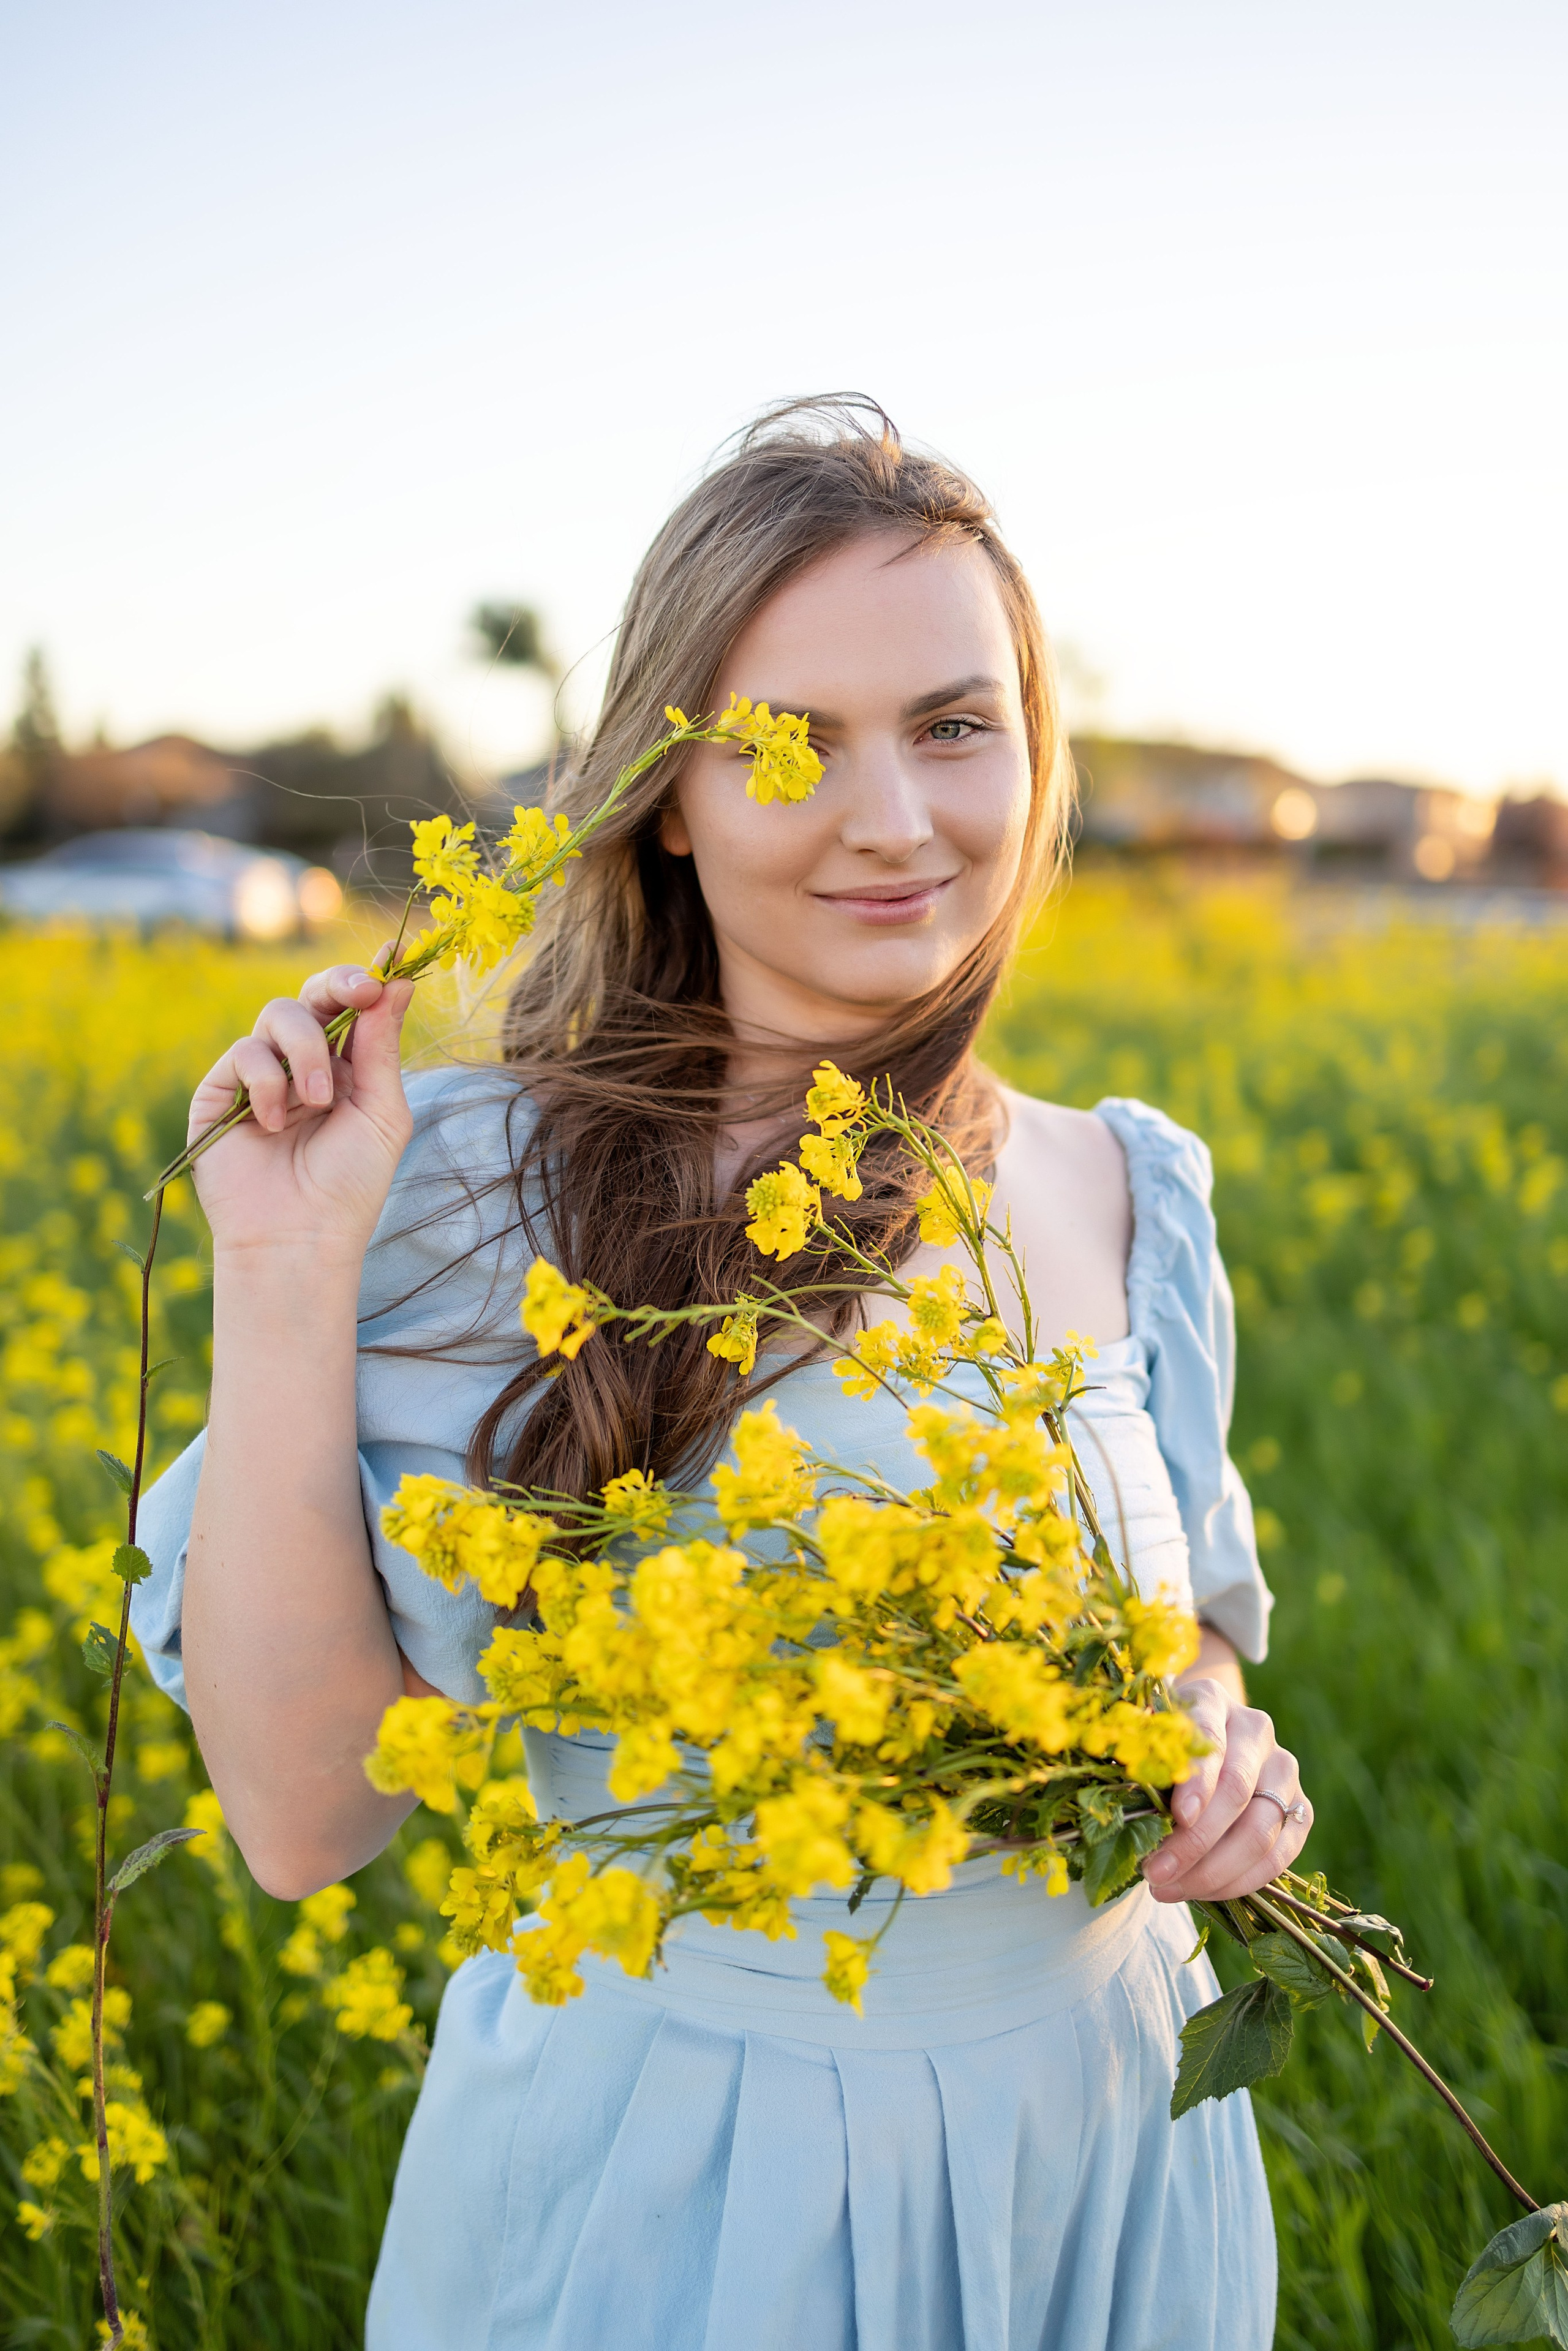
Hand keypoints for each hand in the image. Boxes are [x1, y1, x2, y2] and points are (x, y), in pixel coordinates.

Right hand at [187, 956, 413, 1261]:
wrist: (301, 1236)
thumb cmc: (350, 1185)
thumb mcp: (381, 1112)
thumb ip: (382, 1046)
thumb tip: (397, 982)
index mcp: (345, 1068)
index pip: (351, 1009)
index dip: (367, 980)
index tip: (388, 964)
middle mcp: (301, 1065)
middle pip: (313, 995)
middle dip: (339, 986)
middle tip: (361, 993)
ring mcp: (259, 1076)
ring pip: (279, 1014)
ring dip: (307, 1051)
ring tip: (319, 1101)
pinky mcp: (220, 1092)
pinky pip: (244, 1052)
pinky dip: (267, 1082)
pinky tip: (275, 1124)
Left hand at [1140, 1675, 1311, 1904]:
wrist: (1201, 1740)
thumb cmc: (1159, 1744)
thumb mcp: (1143, 1740)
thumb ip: (1140, 1766)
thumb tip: (1125, 1815)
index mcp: (1212, 1700)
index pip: (1210, 1739)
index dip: (1197, 1781)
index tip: (1178, 1815)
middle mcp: (1255, 1729)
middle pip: (1237, 1789)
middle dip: (1195, 1840)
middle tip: (1155, 1872)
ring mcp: (1283, 1768)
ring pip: (1261, 1828)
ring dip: (1214, 1869)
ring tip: (1168, 1889)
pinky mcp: (1299, 1808)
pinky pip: (1280, 1854)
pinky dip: (1240, 1880)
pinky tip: (1201, 1892)